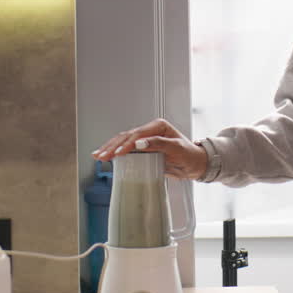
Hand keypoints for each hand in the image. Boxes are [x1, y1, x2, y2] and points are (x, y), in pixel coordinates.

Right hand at [90, 118, 207, 179]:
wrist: (195, 166)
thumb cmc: (189, 156)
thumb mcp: (177, 148)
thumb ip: (159, 144)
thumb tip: (139, 143)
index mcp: (158, 126)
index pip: (137, 134)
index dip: (125, 144)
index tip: (116, 154)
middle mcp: (150, 131)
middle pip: (126, 136)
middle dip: (112, 146)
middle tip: (101, 156)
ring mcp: (145, 140)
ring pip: (123, 141)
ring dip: (109, 148)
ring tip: (97, 155)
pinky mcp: (143, 149)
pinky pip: (126, 149)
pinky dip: (115, 152)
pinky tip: (105, 156)